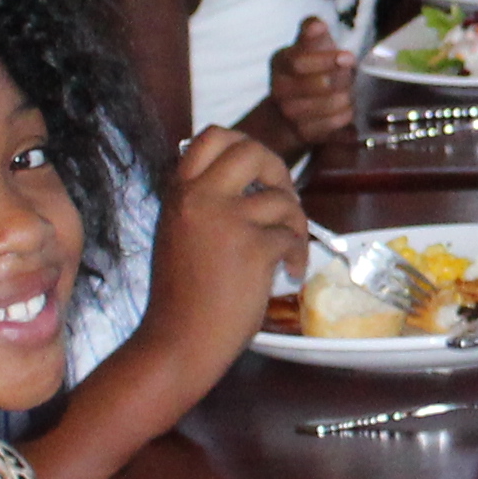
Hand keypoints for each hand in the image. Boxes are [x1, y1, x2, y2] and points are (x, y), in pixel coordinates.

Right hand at [142, 118, 309, 364]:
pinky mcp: (254, 248)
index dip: (243, 145)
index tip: (256, 172)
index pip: (212, 136)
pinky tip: (290, 274)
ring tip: (289, 251)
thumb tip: (253, 186)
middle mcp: (200, 198)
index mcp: (179, 193)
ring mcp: (227, 221)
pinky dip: (299, 256)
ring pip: (283, 199)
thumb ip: (204, 204)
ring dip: (296, 225)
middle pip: (252, 151)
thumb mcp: (179, 234)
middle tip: (283, 199)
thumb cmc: (182, 297)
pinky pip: (292, 237)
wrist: (178, 342)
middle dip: (278, 171)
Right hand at [261, 15, 361, 148]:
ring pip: (327, 107)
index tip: (349, 58)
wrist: (301, 103)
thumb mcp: (312, 44)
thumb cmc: (313, 65)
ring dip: (346, 98)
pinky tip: (347, 110)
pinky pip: (331, 126)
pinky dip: (344, 117)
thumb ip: (313, 30)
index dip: (326, 60)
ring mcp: (290, 113)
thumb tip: (316, 25)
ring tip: (351, 93)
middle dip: (342, 80)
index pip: (299, 62)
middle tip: (353, 77)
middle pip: (319, 85)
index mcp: (281, 62)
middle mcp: (279, 89)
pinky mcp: (304, 133)